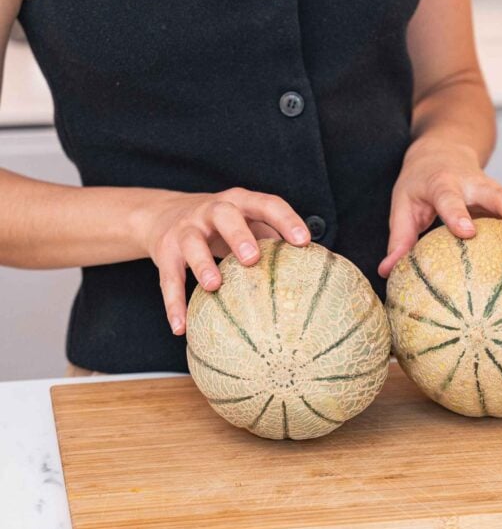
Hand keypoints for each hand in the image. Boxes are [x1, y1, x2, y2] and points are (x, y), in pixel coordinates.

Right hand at [134, 188, 310, 335]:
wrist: (163, 214)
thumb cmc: (220, 224)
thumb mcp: (245, 221)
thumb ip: (272, 238)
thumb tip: (313, 270)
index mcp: (239, 202)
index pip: (266, 203)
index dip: (286, 220)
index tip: (304, 241)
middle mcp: (211, 210)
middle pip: (225, 215)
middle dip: (239, 235)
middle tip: (253, 258)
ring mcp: (186, 230)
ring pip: (192, 244)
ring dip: (203, 264)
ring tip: (214, 286)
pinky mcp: (165, 252)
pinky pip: (168, 278)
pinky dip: (173, 303)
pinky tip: (181, 327)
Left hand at [377, 138, 501, 277]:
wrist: (443, 148)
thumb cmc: (419, 182)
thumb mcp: (402, 203)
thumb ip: (398, 238)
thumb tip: (387, 273)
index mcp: (443, 183)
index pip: (450, 198)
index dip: (457, 213)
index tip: (466, 232)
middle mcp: (474, 184)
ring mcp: (495, 190)